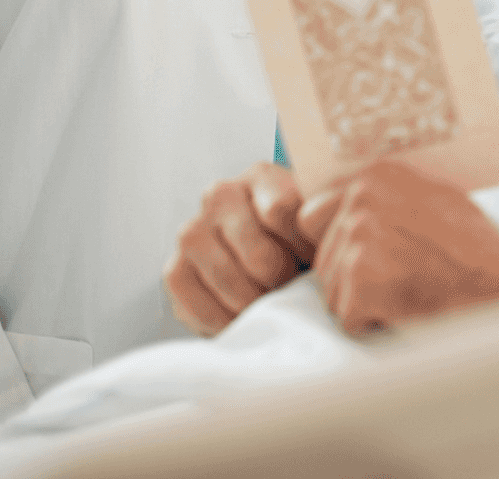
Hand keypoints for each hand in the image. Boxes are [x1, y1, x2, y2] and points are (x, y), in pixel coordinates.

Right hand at [165, 162, 313, 335]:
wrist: (264, 267)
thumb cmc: (299, 243)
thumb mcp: (319, 227)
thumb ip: (324, 226)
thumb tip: (319, 237)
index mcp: (261, 177)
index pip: (282, 211)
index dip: (304, 247)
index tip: (312, 260)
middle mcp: (220, 196)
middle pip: (259, 254)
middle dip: (282, 281)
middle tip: (291, 287)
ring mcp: (192, 232)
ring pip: (229, 280)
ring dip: (255, 303)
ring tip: (269, 301)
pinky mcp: (174, 270)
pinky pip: (199, 305)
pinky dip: (226, 321)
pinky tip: (243, 318)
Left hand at [297, 160, 498, 334]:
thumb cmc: (476, 250)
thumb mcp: (431, 199)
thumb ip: (384, 197)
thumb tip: (347, 202)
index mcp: (375, 175)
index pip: (313, 213)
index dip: (336, 243)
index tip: (365, 258)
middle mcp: (361, 200)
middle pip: (320, 255)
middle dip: (347, 276)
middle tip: (394, 280)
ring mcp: (358, 239)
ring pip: (332, 289)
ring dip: (363, 303)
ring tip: (409, 293)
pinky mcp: (360, 281)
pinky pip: (348, 317)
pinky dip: (374, 324)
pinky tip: (408, 309)